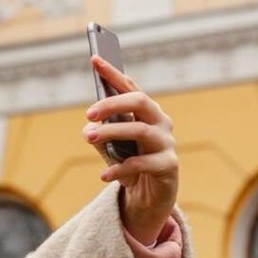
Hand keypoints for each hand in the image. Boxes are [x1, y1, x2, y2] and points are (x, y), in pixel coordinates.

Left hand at [82, 55, 178, 245]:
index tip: (94, 58)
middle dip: (112, 103)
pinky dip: (120, 169)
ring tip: (88, 137)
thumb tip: (88, 129)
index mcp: (146, 112)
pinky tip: (104, 175)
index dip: (113, 73)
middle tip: (88, 114)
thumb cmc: (130, 165)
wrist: (150, 198)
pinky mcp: (169, 166)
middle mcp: (160, 122)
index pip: (130, 87)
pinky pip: (142, 164)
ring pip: (140, 130)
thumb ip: (100, 135)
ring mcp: (167, 143)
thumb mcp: (111, 149)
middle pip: (140, 102)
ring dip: (111, 133)